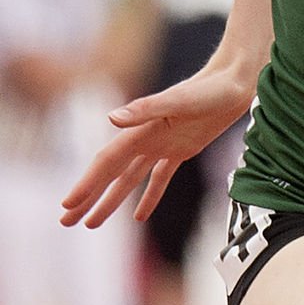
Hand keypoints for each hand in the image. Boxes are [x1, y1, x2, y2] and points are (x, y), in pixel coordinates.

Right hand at [60, 68, 250, 228]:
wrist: (235, 81)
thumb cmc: (210, 89)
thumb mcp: (179, 100)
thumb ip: (145, 109)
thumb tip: (112, 118)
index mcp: (140, 130)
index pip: (106, 163)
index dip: (86, 185)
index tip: (68, 205)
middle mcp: (146, 138)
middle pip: (110, 174)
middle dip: (89, 198)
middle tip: (66, 222)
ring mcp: (163, 145)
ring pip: (129, 179)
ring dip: (111, 201)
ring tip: (93, 224)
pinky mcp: (182, 149)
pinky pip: (159, 178)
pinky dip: (149, 197)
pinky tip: (139, 216)